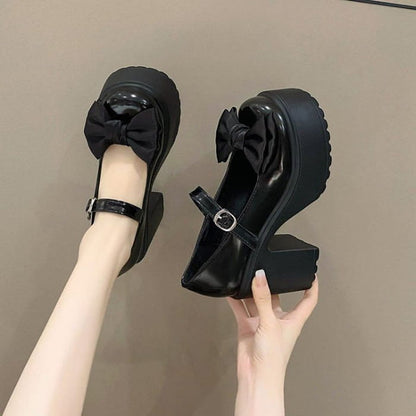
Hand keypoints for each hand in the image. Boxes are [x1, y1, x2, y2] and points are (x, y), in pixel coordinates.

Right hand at [227, 270, 318, 415]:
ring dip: (251, 291)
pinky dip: (236, 301)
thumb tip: (260, 277)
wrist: (256, 378)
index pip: (308, 300)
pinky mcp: (248, 327)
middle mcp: (279, 320)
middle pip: (277, 297)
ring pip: (257, 301)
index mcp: (293, 320)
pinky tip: (231, 292)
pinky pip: (242, 309)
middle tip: (265, 270)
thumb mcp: (270, 323)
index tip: (310, 273)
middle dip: (271, 285)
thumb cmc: (273, 360)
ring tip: (246, 277)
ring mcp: (262, 323)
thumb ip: (263, 299)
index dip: (311, 286)